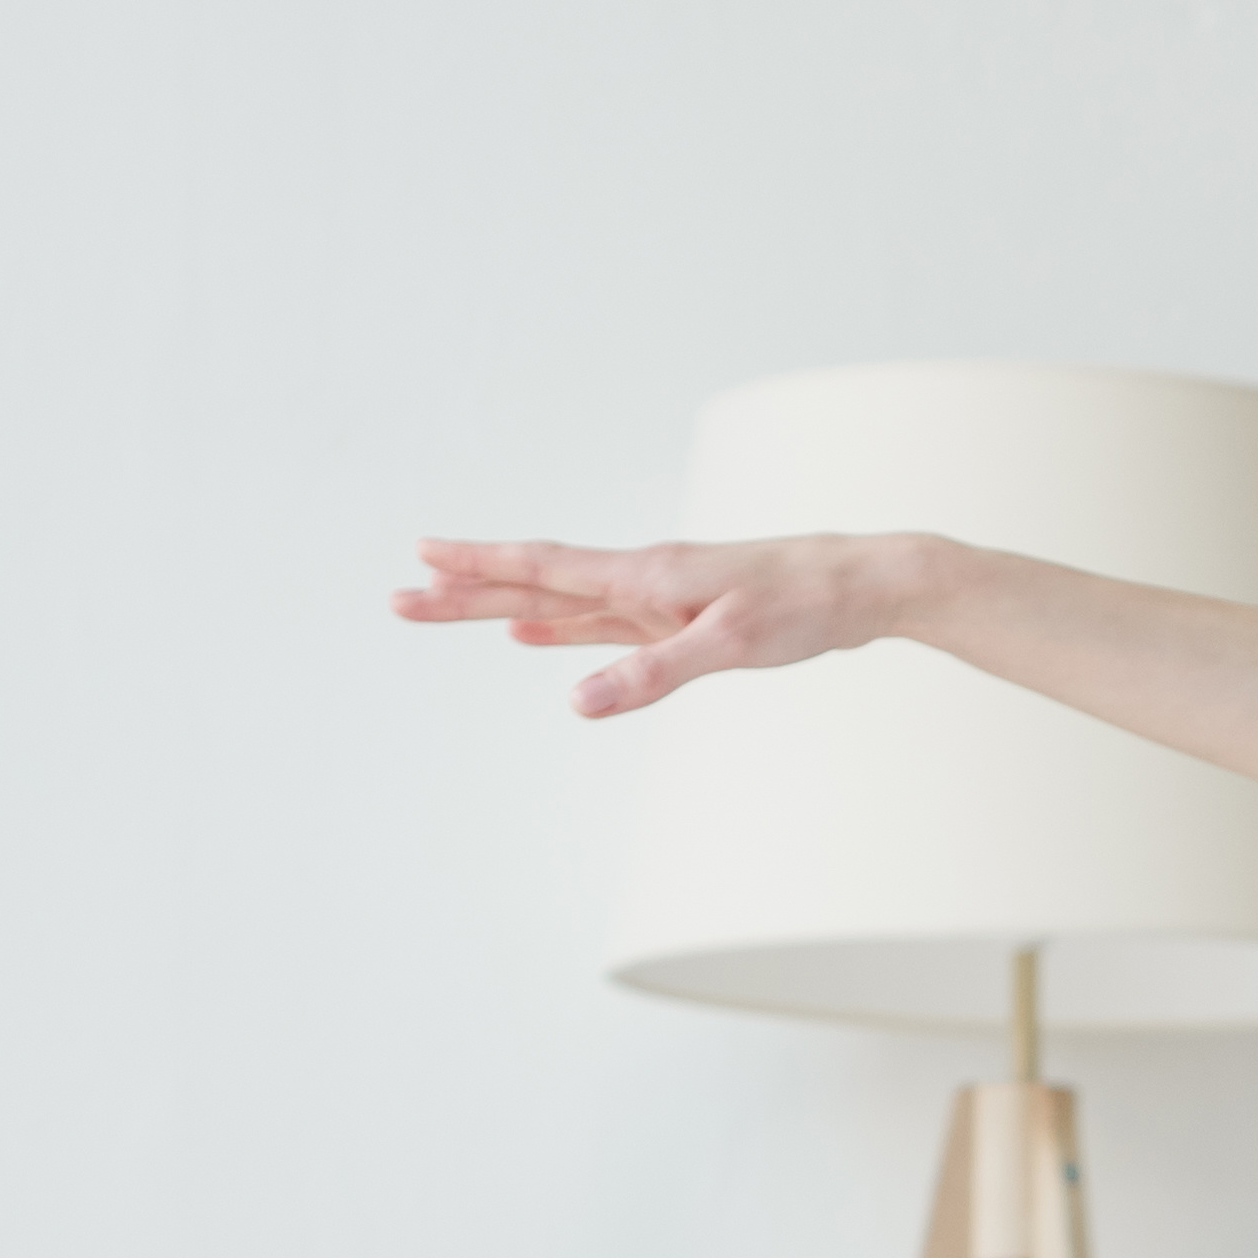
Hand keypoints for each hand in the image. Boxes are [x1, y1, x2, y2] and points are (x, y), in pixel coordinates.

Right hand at [388, 531, 908, 718]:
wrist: (859, 586)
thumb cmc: (802, 606)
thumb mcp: (730, 645)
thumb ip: (652, 674)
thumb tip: (577, 702)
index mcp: (644, 575)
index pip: (542, 565)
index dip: (479, 564)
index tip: (421, 554)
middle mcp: (639, 580)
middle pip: (533, 583)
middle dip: (464, 592)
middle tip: (398, 596)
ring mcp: (654, 600)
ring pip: (558, 602)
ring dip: (499, 606)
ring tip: (442, 606)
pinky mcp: (675, 619)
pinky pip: (598, 623)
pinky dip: (558, 627)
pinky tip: (530, 632)